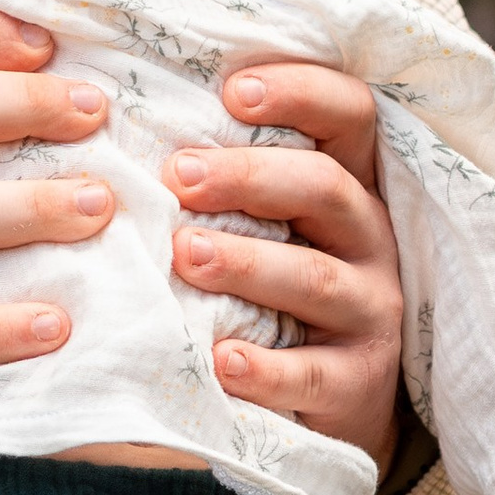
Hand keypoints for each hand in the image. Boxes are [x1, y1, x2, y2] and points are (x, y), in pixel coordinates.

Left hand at [174, 64, 404, 475]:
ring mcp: (370, 312)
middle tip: (179, 176)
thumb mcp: (267, 221)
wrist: (330, 402)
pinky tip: (218, 360)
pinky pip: (313, 375)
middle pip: (326, 186)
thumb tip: (124, 110)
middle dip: (251, 176)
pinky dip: (266, 370)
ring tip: (185, 255)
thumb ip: (223, 172)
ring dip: (248, 264)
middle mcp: (369, 240)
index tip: (232, 92)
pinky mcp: (357, 385)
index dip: (301, 92)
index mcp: (347, 185)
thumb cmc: (270, 287)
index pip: (350, 114)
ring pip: (317, 278)